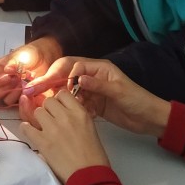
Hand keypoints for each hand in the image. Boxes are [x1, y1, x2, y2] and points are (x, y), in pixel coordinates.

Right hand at [0, 38, 61, 106]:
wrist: (44, 58)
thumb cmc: (29, 53)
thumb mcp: (20, 54)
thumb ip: (13, 62)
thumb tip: (7, 70)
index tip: (9, 77)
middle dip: (5, 90)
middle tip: (18, 80)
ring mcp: (8, 92)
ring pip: (5, 101)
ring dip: (16, 92)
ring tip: (26, 81)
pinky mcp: (19, 98)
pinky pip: (18, 103)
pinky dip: (25, 96)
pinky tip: (31, 86)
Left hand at [19, 89, 110, 182]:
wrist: (89, 175)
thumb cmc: (94, 154)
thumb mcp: (89, 127)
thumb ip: (76, 116)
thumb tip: (62, 110)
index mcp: (80, 112)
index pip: (62, 93)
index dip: (59, 101)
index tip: (59, 109)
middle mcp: (66, 117)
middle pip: (48, 101)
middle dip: (49, 110)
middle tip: (51, 120)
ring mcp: (53, 129)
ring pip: (38, 112)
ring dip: (39, 119)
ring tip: (43, 128)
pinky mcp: (43, 142)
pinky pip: (27, 127)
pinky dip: (27, 128)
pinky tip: (31, 131)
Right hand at [25, 58, 170, 137]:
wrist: (149, 118)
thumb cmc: (138, 101)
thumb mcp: (119, 92)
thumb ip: (98, 85)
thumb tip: (78, 78)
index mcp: (99, 68)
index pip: (72, 65)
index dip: (57, 74)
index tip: (45, 85)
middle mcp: (93, 76)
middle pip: (66, 75)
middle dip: (51, 82)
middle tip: (35, 92)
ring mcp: (92, 90)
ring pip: (68, 89)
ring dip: (58, 96)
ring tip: (45, 104)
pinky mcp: (93, 103)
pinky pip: (75, 102)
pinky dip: (68, 107)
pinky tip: (61, 114)